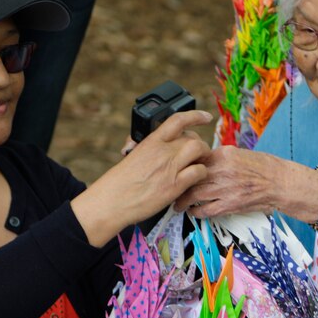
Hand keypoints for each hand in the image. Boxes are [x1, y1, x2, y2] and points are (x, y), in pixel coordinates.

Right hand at [72, 110, 212, 245]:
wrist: (112, 201)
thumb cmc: (119, 182)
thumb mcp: (133, 155)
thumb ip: (150, 147)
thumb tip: (157, 143)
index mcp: (151, 141)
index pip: (178, 120)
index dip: (195, 116)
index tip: (205, 117)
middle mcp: (162, 151)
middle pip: (192, 137)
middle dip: (199, 144)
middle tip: (197, 154)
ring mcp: (170, 167)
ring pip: (199, 149)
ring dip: (204, 156)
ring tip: (199, 164)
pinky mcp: (175, 185)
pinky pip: (199, 172)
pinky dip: (201, 173)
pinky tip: (195, 179)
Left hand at [175, 146, 307, 218]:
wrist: (281, 182)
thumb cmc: (263, 167)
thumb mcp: (239, 154)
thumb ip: (219, 158)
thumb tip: (201, 161)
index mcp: (224, 154)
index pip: (195, 158)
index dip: (183, 165)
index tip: (176, 169)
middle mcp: (222, 170)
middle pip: (190, 176)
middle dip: (178, 184)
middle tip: (171, 188)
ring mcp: (225, 188)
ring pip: (194, 194)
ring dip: (182, 200)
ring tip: (177, 203)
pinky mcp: (230, 204)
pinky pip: (206, 210)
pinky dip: (196, 212)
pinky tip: (192, 212)